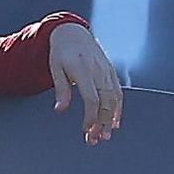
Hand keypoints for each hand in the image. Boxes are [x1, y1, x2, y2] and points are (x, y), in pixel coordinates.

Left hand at [48, 22, 121, 143]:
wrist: (73, 33)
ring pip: (114, 99)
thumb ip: (61, 89)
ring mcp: (107, 71)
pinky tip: (114, 123)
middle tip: (95, 140)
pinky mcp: (111, 72)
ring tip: (104, 135)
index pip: (92, 98)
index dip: (90, 117)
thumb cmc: (62, 53)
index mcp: (83, 69)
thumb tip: (60, 109)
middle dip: (102, 123)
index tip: (85, 130)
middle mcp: (98, 71)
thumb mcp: (55, 68)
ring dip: (110, 120)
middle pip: (106, 102)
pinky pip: (118, 92)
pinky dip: (118, 109)